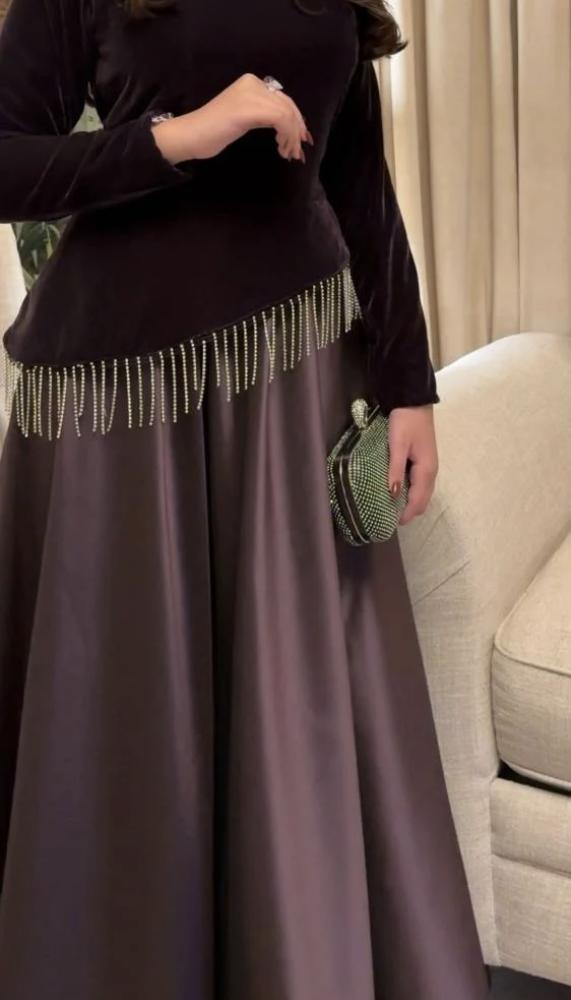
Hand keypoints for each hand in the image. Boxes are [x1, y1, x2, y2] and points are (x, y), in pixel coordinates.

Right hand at [151, 73, 313, 165]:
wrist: (191, 135)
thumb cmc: (213, 132)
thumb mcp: (244, 117)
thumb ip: (264, 115)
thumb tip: (292, 128)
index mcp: (252, 83)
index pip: (284, 100)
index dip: (297, 121)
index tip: (301, 141)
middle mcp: (253, 83)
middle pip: (288, 106)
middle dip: (297, 131)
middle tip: (297, 152)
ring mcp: (251, 94)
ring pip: (286, 114)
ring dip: (292, 138)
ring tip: (287, 154)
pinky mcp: (249, 108)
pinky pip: (280, 119)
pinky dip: (286, 136)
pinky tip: (280, 149)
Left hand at [386, 405, 438, 525]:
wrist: (414, 400)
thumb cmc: (405, 421)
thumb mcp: (397, 445)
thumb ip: (395, 470)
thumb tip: (393, 496)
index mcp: (426, 470)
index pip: (418, 501)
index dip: (406, 514)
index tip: (390, 523)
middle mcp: (431, 471)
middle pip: (423, 500)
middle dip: (409, 511)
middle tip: (388, 517)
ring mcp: (430, 466)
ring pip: (423, 493)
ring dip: (411, 502)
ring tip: (391, 507)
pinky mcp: (424, 460)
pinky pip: (420, 484)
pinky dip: (411, 492)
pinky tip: (398, 490)